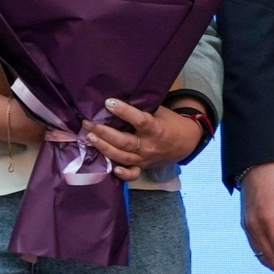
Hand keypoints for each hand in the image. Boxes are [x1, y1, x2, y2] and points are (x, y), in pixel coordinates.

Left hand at [85, 97, 203, 169]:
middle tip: (88, 123)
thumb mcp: (160, 112)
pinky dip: (123, 174)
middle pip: (124, 141)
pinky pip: (132, 174)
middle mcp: (149, 146)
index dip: (123, 111)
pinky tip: (112, 168)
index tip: (108, 102)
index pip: (139, 120)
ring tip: (89, 137)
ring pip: (122, 156)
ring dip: (104, 148)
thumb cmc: (169, 122)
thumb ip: (142, 108)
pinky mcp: (143, 167)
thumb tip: (118, 99)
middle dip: (104, 132)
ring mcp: (145, 158)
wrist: (185, 143)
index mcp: (156, 128)